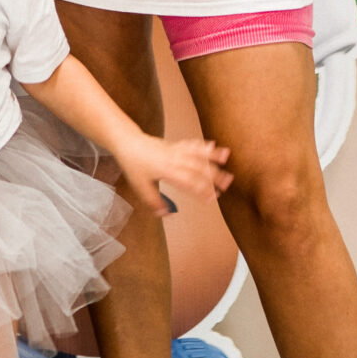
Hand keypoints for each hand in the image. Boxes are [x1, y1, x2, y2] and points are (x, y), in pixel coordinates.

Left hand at [114, 133, 230, 218]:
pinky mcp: (176, 145)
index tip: (213, 198)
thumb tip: (167, 214)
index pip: (189, 182)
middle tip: (228, 183)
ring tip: (227, 157)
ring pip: (197, 153)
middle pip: (197, 167)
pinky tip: (214, 146)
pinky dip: (203, 145)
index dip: (202, 190)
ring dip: (212, 156)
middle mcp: (174, 159)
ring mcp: (176, 150)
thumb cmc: (133, 165)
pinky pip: (192, 144)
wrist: (128, 143)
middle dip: (213, 174)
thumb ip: (154, 202)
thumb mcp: (140, 187)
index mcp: (166, 170)